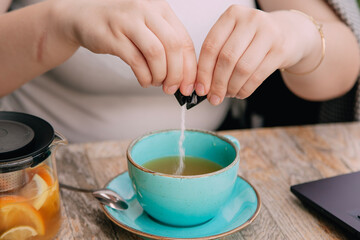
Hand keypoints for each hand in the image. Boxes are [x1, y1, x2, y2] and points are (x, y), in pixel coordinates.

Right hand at [51, 0, 196, 94]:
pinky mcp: (112, 36)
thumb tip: (185, 75)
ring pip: (156, 54)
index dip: (189, 67)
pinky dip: (144, 76)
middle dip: (177, 74)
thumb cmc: (121, 25)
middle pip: (173, 46)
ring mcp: (128, 21)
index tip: (189, 85)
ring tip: (156, 82)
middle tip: (173, 88)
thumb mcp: (148, 27)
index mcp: (161, 8)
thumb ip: (166, 45)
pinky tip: (144, 80)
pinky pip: (136, 61)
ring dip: (160, 75)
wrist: (84, 17)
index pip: (184, 40)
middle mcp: (146, 10)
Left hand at [195, 5, 312, 104]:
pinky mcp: (280, 50)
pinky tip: (240, 93)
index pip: (211, 46)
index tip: (200, 88)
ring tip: (228, 94)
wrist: (290, 32)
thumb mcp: (234, 37)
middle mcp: (250, 20)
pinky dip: (245, 89)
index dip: (203, 71)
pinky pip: (257, 76)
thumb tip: (203, 84)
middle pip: (226, 58)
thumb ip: (217, 55)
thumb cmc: (255, 37)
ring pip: (242, 68)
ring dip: (231, 88)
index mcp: (232, 15)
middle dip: (217, 83)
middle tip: (214, 97)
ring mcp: (268, 33)